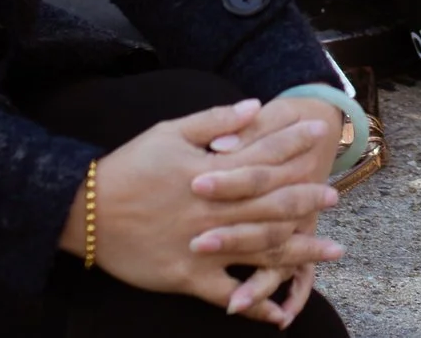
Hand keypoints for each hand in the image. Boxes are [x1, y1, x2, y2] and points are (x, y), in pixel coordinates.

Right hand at [63, 100, 340, 322]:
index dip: (292, 143)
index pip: (261, 155)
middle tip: (335, 197)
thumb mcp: (168, 133)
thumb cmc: (128, 166)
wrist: (85, 211)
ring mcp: (203, 246)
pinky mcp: (188, 277)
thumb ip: (214, 121)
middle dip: (305, 199)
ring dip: (299, 250)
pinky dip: (256, 304)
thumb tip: (253, 107)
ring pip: (261, 249)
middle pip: (271, 204)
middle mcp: (214, 210)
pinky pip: (228, 294)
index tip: (318, 133)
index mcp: (210, 172)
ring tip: (331, 250)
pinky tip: (282, 312)